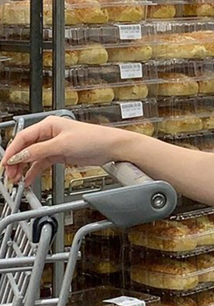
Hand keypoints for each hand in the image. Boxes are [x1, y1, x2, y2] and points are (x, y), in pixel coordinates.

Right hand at [1, 116, 126, 185]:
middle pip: (25, 148)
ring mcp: (54, 145)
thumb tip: (20, 156)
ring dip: (23, 168)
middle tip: (9, 176)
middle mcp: (49, 134)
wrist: (111, 147)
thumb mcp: (63, 144)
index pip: (23, 137)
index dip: (12, 151)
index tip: (6, 164)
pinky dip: (34, 171)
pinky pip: (42, 163)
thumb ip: (39, 151)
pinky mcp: (59, 154)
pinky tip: (28, 180)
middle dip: (16, 162)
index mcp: (48, 125)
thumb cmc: (93, 138)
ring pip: (32, 157)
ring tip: (16, 180)